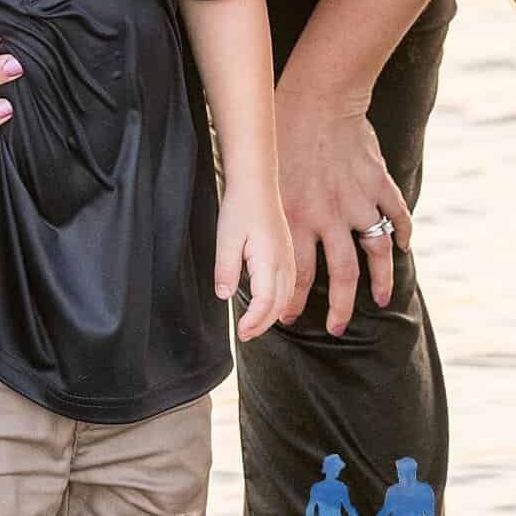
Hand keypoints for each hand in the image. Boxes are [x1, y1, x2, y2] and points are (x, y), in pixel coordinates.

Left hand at [217, 178, 294, 340]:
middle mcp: (284, 261)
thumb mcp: (226, 238)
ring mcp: (288, 256)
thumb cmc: (241, 206)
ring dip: (273, 315)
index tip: (240, 332)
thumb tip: (225, 295)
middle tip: (246, 335)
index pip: (265, 303)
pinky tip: (272, 303)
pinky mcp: (287, 251)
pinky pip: (290, 284)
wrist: (257, 181)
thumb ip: (226, 269)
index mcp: (269, 260)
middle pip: (279, 304)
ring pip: (287, 296)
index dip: (253, 322)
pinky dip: (281, 300)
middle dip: (263, 324)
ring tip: (257, 325)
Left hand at [274, 84, 412, 336]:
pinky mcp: (377, 182)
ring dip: (379, 280)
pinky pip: (396, 213)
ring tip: (379, 301)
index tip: (289, 318)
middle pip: (341, 275)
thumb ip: (264, 212)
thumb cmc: (282, 133)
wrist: (317, 97)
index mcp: (296, 217)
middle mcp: (329, 216)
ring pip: (375, 253)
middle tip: (336, 328)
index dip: (292, 302)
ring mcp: (358, 200)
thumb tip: (246, 246)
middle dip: (339, 308)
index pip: (296, 275)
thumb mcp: (261, 178)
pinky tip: (403, 246)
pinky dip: (402, 232)